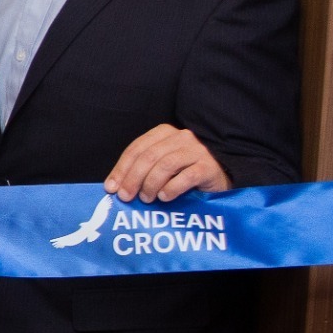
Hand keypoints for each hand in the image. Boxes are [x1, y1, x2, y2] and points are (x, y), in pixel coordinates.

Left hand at [104, 124, 230, 202]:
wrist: (221, 176)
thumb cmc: (185, 172)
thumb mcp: (161, 166)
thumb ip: (142, 169)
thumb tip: (115, 186)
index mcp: (164, 133)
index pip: (137, 148)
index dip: (122, 168)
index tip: (112, 188)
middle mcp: (181, 138)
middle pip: (149, 156)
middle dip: (133, 178)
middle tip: (126, 197)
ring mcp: (197, 151)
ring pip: (166, 165)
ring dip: (151, 184)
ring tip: (147, 199)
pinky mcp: (208, 166)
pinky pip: (187, 176)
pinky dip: (172, 188)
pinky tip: (164, 197)